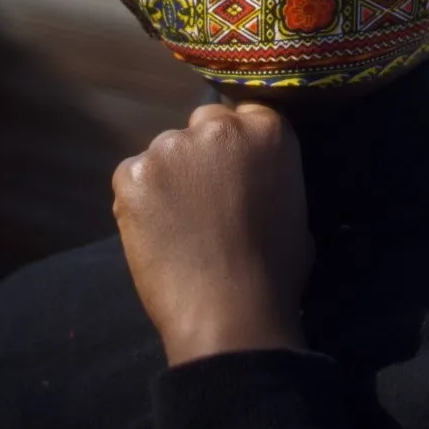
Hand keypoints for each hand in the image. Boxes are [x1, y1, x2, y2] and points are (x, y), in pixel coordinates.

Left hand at [112, 102, 313, 365]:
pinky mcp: (132, 173)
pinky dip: (140, 199)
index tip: (235, 171)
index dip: (239, 146)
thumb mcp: (296, 209)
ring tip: (178, 223)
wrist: (229, 314)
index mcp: (267, 129)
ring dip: (170, 176)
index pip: (246, 115)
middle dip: (204, 153)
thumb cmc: (275, 271)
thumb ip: (271, 175)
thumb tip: (254, 178)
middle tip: (205, 197)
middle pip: (203, 123)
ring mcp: (169, 147)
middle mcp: (217, 127)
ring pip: (165, 151)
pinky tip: (154, 232)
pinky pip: (132, 177)